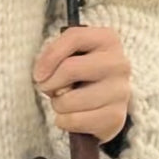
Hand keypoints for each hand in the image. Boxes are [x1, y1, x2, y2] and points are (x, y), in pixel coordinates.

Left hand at [33, 26, 132, 144]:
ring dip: (57, 104)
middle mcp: (119, 63)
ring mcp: (120, 91)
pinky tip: (73, 115)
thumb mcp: (69, 54)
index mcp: (108, 39)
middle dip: (50, 83)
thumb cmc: (82, 72)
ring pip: (68, 100)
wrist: (106, 101)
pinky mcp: (116, 116)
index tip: (38, 74)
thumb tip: (43, 78)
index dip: (49, 56)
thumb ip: (55, 55)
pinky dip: (64, 121)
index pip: (74, 38)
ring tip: (66, 100)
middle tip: (50, 88)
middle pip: (69, 68)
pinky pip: (74, 120)